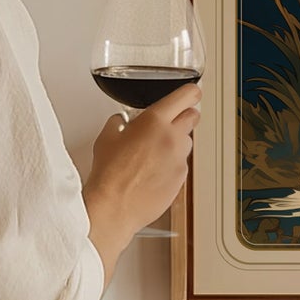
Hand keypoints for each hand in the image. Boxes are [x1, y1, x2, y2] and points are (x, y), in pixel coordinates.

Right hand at [83, 80, 200, 282]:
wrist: (114, 206)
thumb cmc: (109, 174)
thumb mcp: (106, 138)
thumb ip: (119, 123)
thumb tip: (122, 121)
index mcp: (155, 121)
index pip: (186, 96)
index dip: (191, 92)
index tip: (192, 93)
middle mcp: (172, 138)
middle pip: (193, 117)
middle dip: (184, 115)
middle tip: (171, 121)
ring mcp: (179, 159)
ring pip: (187, 142)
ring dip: (176, 142)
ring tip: (154, 152)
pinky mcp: (181, 179)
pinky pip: (182, 164)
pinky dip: (172, 164)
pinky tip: (153, 172)